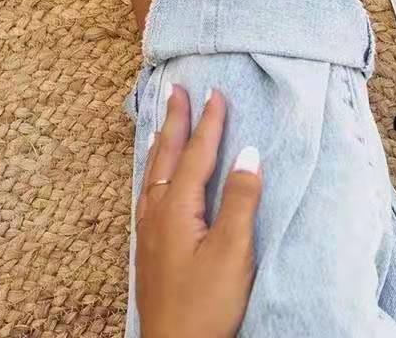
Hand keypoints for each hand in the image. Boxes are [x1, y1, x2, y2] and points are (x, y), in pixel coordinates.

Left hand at [135, 85, 261, 337]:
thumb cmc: (206, 305)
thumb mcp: (232, 252)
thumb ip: (240, 200)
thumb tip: (248, 153)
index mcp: (176, 208)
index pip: (196, 154)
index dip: (208, 122)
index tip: (215, 92)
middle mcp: (156, 212)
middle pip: (166, 155)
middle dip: (174, 121)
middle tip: (176, 90)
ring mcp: (148, 231)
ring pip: (152, 172)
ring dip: (161, 142)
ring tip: (161, 123)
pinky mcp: (149, 248)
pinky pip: (148, 191)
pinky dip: (153, 169)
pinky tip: (154, 178)